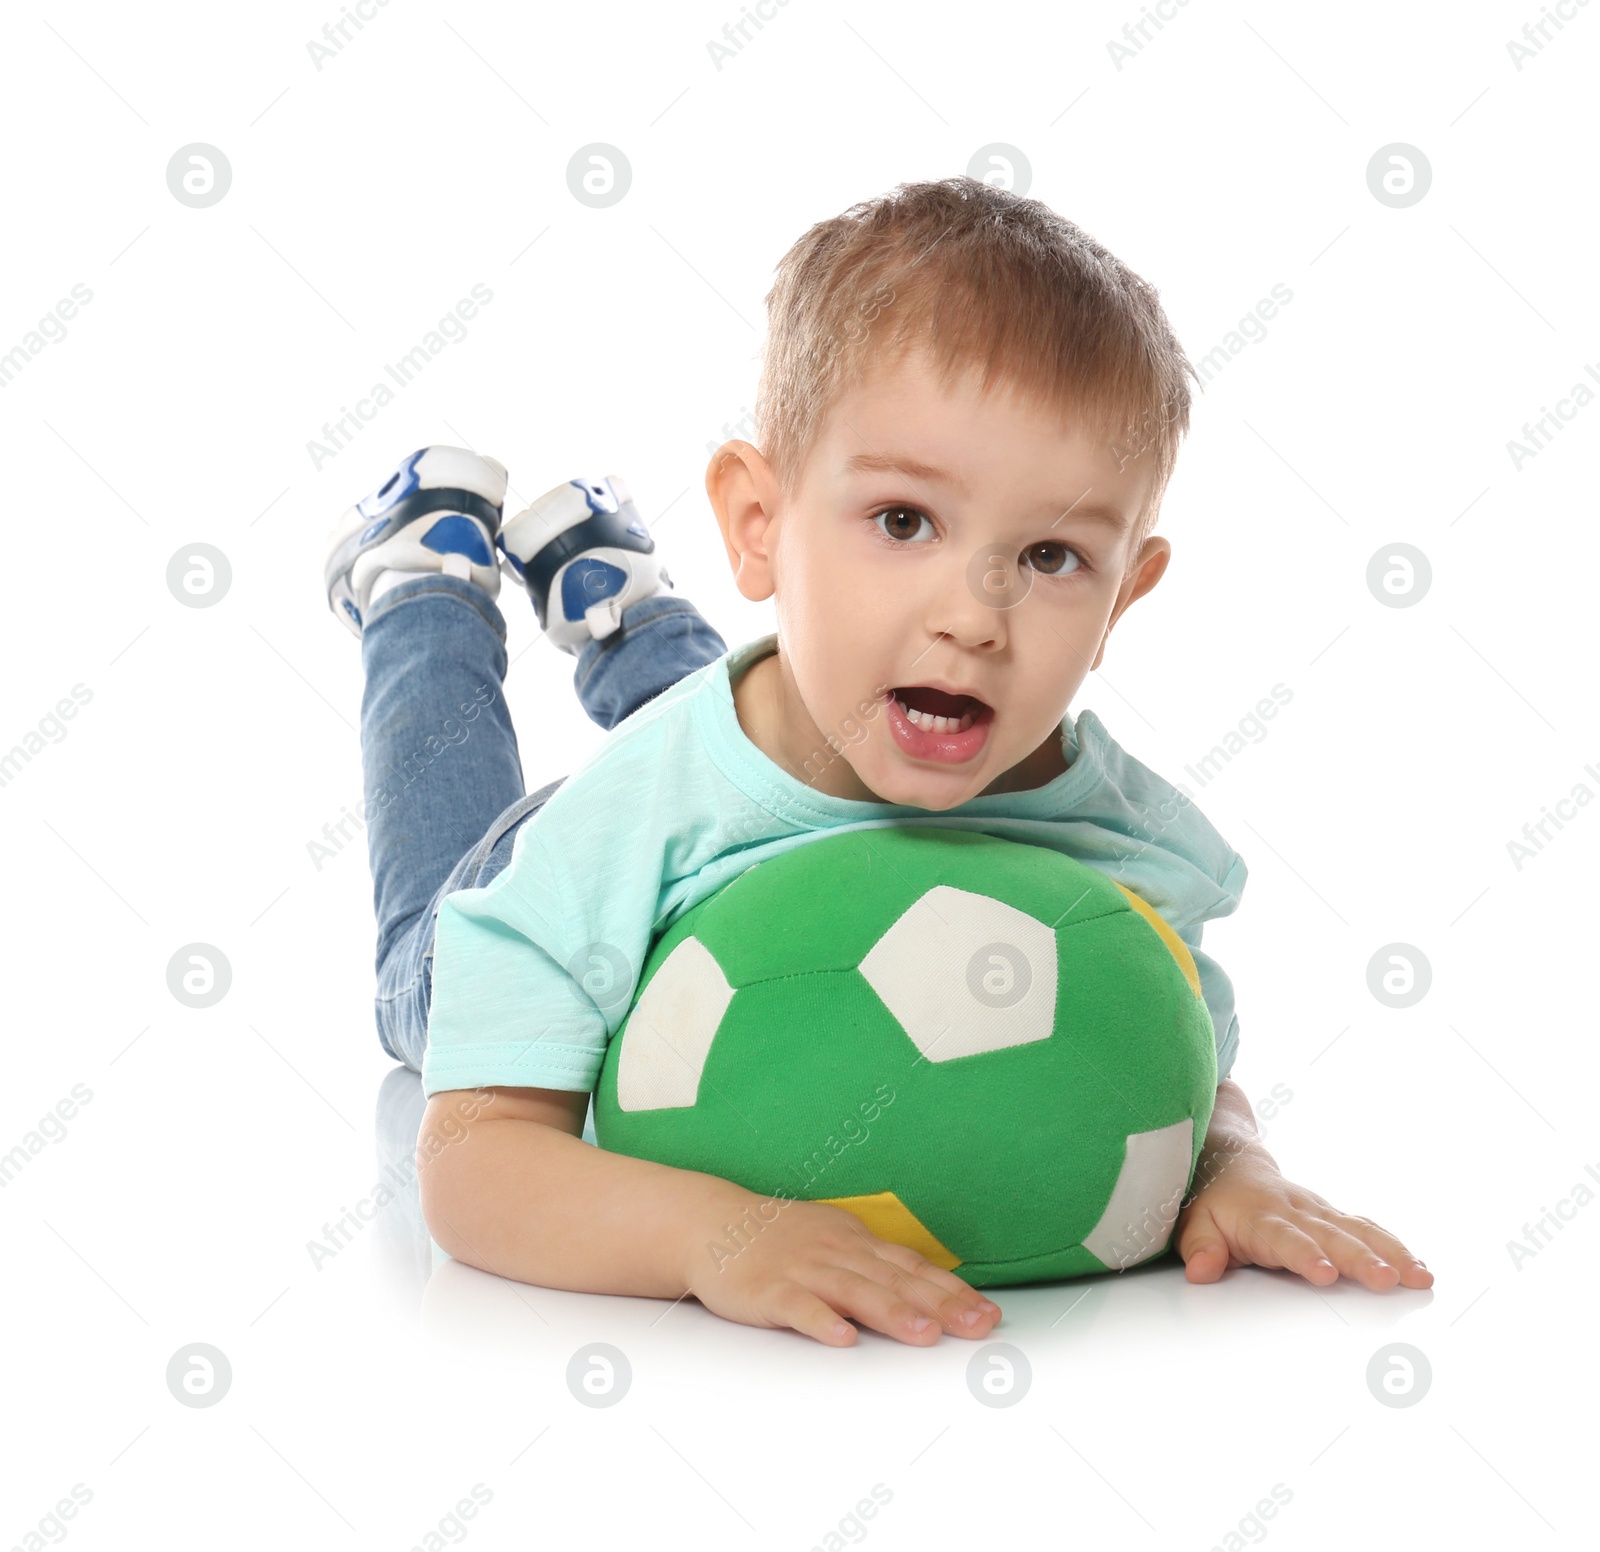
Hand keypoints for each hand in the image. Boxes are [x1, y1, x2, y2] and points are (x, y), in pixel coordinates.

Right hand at [681, 1193, 1002, 1346]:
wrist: (712, 1221)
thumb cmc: (778, 1237)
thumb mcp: (833, 1240)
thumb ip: (874, 1265)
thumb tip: (925, 1288)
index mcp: (855, 1242)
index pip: (913, 1268)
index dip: (952, 1291)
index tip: (988, 1314)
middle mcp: (836, 1252)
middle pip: (895, 1281)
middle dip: (940, 1306)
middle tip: (978, 1327)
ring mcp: (802, 1269)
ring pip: (854, 1291)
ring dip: (892, 1313)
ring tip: (925, 1335)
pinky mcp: (768, 1290)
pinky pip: (798, 1307)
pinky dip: (821, 1322)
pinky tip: (842, 1339)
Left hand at [1176, 1151, 1433, 1290]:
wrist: (1229, 1160)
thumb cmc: (1212, 1199)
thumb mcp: (1193, 1221)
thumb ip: (1199, 1247)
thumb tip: (1202, 1272)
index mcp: (1262, 1216)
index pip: (1285, 1238)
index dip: (1305, 1255)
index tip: (1325, 1273)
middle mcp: (1297, 1211)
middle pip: (1333, 1236)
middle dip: (1361, 1259)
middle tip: (1387, 1281)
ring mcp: (1320, 1211)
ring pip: (1359, 1230)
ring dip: (1391, 1253)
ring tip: (1420, 1276)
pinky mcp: (1334, 1215)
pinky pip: (1368, 1228)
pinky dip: (1395, 1246)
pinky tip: (1420, 1267)